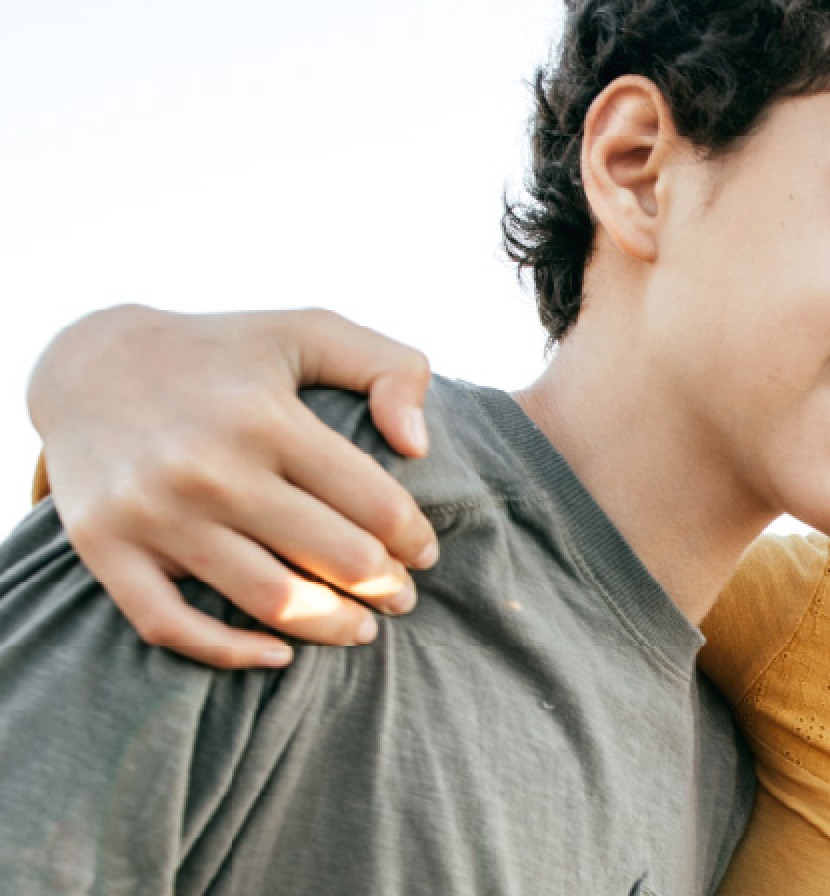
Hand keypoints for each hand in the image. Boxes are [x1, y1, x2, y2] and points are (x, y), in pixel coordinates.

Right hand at [28, 306, 438, 668]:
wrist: (88, 362)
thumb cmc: (222, 353)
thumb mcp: (310, 331)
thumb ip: (390, 369)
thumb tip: (419, 447)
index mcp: (266, 417)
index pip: (374, 504)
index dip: (413, 539)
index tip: (423, 552)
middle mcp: (209, 468)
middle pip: (334, 558)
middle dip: (386, 587)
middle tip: (402, 596)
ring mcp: (153, 513)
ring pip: (270, 600)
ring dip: (331, 627)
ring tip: (361, 628)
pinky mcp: (106, 548)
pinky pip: (172, 626)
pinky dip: (230, 653)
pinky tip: (278, 654)